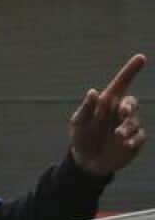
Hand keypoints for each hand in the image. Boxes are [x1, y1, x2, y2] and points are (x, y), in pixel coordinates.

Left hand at [69, 54, 146, 175]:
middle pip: (131, 103)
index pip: (121, 84)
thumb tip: (93, 91)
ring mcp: (129, 125)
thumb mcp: (79, 123)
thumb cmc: (81, 137)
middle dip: (128, 106)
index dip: (130, 70)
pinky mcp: (134, 140)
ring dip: (127, 127)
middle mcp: (120, 112)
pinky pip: (140, 136)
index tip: (141, 57)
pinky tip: (125, 144)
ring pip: (134, 121)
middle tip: (122, 112)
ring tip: (118, 136)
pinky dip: (134, 139)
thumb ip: (86, 108)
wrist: (87, 161)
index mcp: (107, 103)